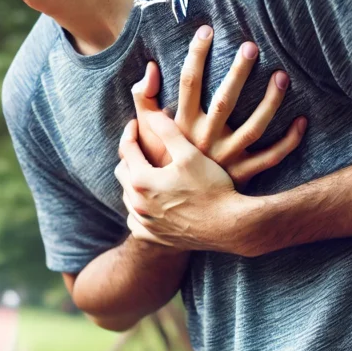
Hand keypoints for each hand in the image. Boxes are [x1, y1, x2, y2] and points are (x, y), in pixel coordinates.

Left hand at [115, 114, 245, 250]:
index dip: (130, 132)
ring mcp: (144, 223)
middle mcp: (137, 204)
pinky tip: (150, 202)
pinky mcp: (152, 237)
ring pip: (128, 197)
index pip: (126, 149)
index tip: (136, 124)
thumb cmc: (212, 187)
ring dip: (133, 182)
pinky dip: (139, 209)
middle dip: (129, 156)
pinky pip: (136, 220)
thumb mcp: (190, 154)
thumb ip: (167, 131)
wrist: (229, 226)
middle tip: (140, 146)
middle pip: (122, 173)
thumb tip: (151, 114)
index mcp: (141, 180)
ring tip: (147, 171)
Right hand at [131, 25, 305, 187]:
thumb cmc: (160, 162)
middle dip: (238, 72)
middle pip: (225, 100)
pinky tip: (302, 120)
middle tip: (251, 46)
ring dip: (270, 102)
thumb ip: (143, 99)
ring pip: (254, 127)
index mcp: (181, 126)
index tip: (206, 30)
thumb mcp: (145, 132)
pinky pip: (271, 157)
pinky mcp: (243, 174)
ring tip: (282, 76)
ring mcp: (227, 158)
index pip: (188, 82)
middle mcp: (205, 140)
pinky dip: (289, 140)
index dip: (197, 54)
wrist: (172, 208)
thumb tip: (149, 68)